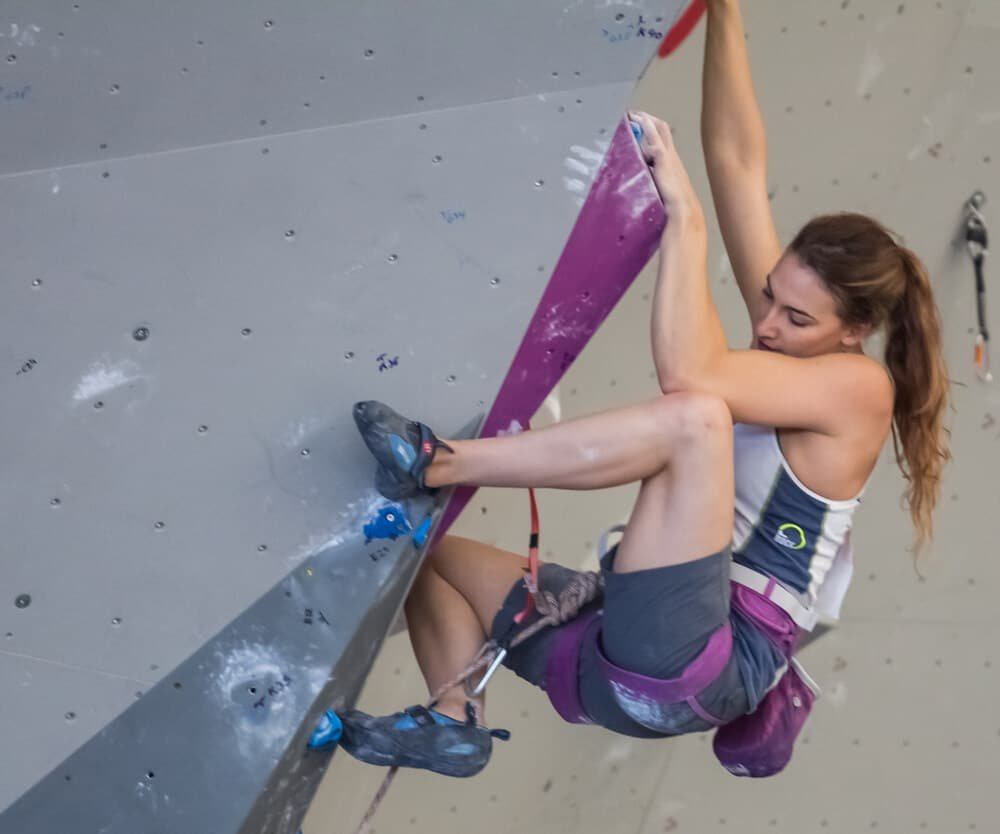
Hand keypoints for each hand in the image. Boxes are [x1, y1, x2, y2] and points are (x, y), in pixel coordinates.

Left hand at [629, 110, 703, 225]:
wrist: (684, 213)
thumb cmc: (675, 209)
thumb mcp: (664, 194)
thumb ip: (655, 188)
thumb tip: (643, 192)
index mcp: (673, 164)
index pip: (664, 141)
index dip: (653, 131)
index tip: (640, 125)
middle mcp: (673, 156)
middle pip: (663, 130)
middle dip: (648, 120)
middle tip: (634, 115)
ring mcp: (669, 156)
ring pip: (658, 130)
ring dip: (644, 121)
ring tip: (631, 116)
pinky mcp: (664, 159)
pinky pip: (654, 138)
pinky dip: (646, 127)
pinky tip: (636, 121)